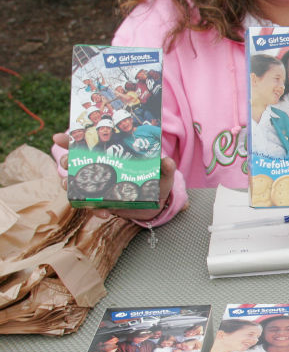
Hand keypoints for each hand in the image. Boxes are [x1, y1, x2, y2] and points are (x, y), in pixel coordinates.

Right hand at [52, 132, 176, 222]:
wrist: (156, 204)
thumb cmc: (158, 181)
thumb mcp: (163, 174)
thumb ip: (166, 168)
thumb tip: (167, 162)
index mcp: (112, 155)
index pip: (88, 144)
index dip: (70, 140)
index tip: (58, 137)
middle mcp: (101, 169)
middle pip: (75, 162)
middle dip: (67, 161)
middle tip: (67, 163)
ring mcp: (99, 186)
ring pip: (75, 184)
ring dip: (70, 186)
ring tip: (72, 187)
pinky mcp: (102, 203)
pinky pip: (91, 207)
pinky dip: (94, 210)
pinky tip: (104, 213)